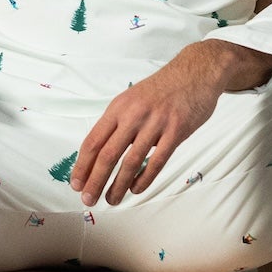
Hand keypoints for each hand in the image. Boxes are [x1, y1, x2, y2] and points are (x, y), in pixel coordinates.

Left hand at [67, 40, 271, 204]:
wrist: (196, 72)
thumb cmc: (162, 89)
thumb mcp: (132, 99)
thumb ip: (118, 123)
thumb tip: (100, 153)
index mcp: (118, 107)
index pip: (93, 140)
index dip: (82, 165)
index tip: (76, 183)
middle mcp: (133, 115)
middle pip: (108, 154)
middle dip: (95, 180)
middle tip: (88, 199)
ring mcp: (155, 123)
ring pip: (131, 162)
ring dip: (118, 185)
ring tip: (111, 200)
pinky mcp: (176, 131)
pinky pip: (157, 161)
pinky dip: (144, 179)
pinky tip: (136, 189)